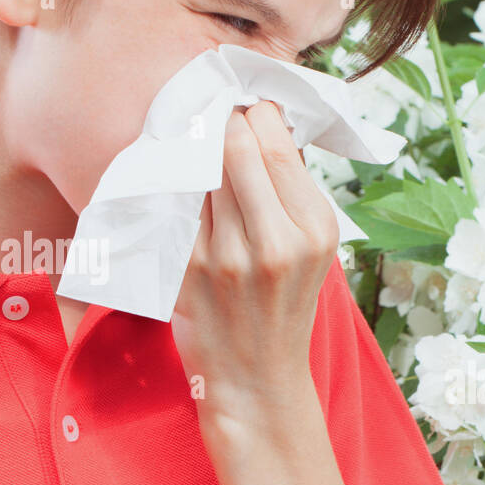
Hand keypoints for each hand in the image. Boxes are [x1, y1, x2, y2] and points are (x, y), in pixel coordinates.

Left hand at [171, 101, 337, 434]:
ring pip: (195, 169)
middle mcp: (272, 242)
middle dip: (217, 120)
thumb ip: (291, 189)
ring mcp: (224, 258)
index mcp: (313, 229)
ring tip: (191, 142)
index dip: (253, 113)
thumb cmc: (284, 304)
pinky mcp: (186, 272)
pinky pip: (171, 205)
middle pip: (232, 146)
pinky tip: (173, 179)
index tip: (243, 107)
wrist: (257, 378)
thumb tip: (260, 122)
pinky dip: (170, 184)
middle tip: (211, 113)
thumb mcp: (314, 248)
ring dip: (189, 147)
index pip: (274, 143)